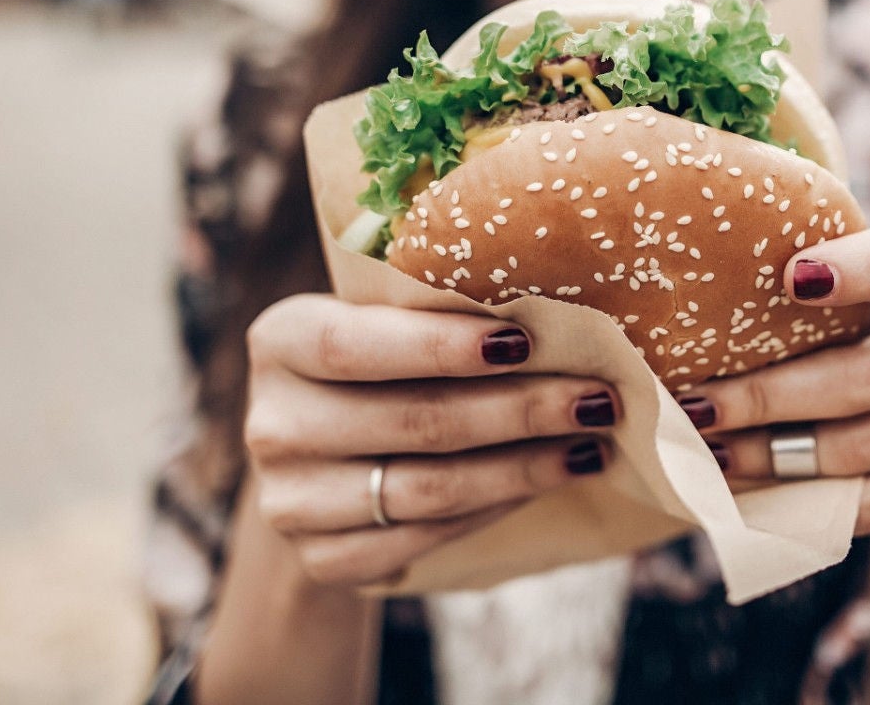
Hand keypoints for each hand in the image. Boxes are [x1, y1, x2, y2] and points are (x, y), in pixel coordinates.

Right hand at [243, 295, 618, 586]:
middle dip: (519, 409)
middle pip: (413, 421)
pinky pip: (427, 536)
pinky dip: (496, 507)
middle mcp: (272, 424)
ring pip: (428, 487)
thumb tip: (555, 310)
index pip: (358, 344)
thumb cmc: (376, 367)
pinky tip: (546, 481)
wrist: (321, 462)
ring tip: (590, 444)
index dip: (441, 345)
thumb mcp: (380, 323)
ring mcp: (290, 501)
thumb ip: (434, 313)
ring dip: (523, 467)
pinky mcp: (322, 560)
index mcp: (281, 341)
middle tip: (597, 397)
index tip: (526, 339)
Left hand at [675, 225, 869, 535]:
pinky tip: (759, 494)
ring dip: (777, 456)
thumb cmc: (857, 340)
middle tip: (698, 409)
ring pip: (866, 446)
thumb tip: (692, 302)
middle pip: (869, 375)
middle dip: (771, 396)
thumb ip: (798, 290)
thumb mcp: (842, 304)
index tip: (793, 278)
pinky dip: (813, 502)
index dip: (860, 268)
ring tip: (714, 453)